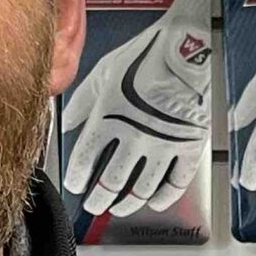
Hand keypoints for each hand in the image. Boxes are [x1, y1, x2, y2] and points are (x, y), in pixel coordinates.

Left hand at [61, 0, 214, 219]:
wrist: (186, 47)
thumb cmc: (145, 54)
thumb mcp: (104, 72)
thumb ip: (82, 102)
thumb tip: (67, 123)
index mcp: (108, 117)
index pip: (86, 160)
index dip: (78, 179)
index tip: (76, 186)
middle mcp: (133, 137)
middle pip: (111, 181)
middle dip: (99, 198)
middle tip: (94, 205)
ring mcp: (162, 145)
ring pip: (141, 188)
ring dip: (126, 203)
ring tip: (119, 208)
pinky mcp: (188, 147)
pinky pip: (175, 182)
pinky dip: (163, 197)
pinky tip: (154, 202)